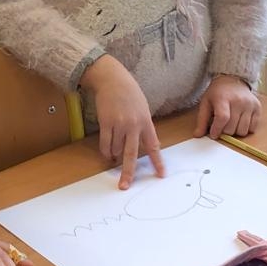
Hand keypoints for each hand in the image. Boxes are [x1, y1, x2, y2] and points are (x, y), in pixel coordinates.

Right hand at [82, 55, 164, 188]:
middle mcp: (133, 125)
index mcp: (146, 122)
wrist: (113, 79)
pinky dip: (106, 151)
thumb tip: (142, 146)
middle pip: (131, 154)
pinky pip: (105, 144)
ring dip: (115, 155)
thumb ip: (144, 127)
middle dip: (128, 172)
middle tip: (125, 185)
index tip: (161, 175)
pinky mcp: (105, 122)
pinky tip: (107, 153)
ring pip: (116, 150)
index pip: (153, 146)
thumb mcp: (143, 109)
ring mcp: (118, 124)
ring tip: (115, 155)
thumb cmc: (130, 93)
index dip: (157, 162)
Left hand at [194, 75, 261, 139]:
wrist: (233, 79)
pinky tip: (240, 121)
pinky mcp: (258, 108)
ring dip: (235, 131)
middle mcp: (239, 100)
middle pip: (232, 128)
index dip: (217, 130)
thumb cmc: (218, 92)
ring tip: (231, 122)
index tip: (213, 134)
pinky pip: (253, 128)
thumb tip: (197, 135)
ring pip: (243, 131)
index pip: (222, 118)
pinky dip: (246, 128)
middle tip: (222, 124)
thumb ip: (202, 120)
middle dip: (224, 131)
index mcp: (223, 98)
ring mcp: (250, 104)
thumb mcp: (206, 103)